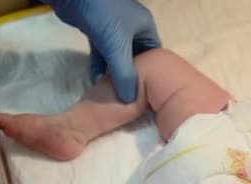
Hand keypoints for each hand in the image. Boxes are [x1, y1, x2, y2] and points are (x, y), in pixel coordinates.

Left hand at [42, 0, 160, 102]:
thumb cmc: (103, 16)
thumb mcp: (117, 46)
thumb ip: (124, 74)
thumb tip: (130, 100)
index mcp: (145, 27)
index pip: (154, 55)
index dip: (152, 74)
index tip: (148, 93)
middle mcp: (132, 28)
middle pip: (136, 58)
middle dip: (131, 77)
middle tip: (129, 97)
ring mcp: (113, 29)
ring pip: (118, 57)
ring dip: (114, 74)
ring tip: (113, 94)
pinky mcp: (96, 31)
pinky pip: (102, 53)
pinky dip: (100, 66)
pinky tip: (96, 82)